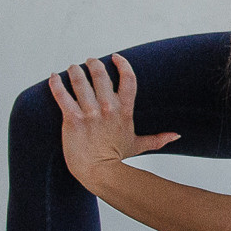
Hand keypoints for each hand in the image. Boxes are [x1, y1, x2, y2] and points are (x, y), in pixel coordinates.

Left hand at [49, 54, 180, 187]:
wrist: (98, 172)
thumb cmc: (116, 158)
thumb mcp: (138, 145)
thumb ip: (157, 138)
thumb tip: (176, 135)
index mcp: (124, 110)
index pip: (128, 78)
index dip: (122, 64)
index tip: (115, 58)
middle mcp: (108, 108)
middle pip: (100, 74)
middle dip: (93, 63)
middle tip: (89, 61)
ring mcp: (90, 112)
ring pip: (79, 80)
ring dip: (75, 70)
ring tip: (73, 68)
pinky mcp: (72, 119)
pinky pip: (62, 95)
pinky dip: (56, 83)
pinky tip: (54, 77)